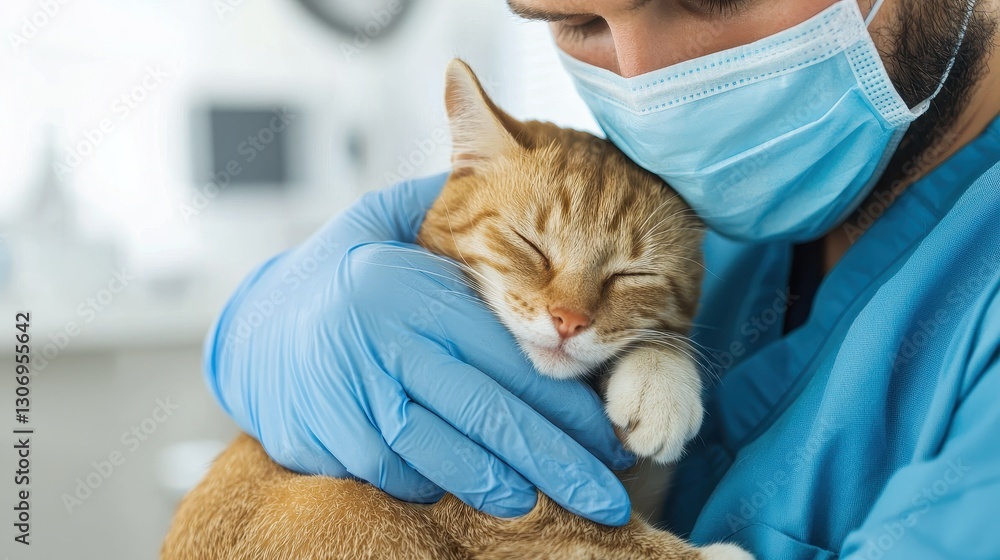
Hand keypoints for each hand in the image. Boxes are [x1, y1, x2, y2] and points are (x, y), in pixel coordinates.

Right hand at [203, 173, 635, 524]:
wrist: (251, 329)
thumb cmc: (341, 276)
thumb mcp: (388, 224)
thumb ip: (456, 207)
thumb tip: (531, 166)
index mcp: (410, 284)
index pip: (508, 353)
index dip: (567, 402)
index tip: (608, 433)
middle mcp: (382, 340)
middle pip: (491, 414)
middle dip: (560, 463)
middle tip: (606, 496)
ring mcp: (352, 396)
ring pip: (451, 456)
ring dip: (510, 487)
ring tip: (554, 502)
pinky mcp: (330, 441)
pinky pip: (403, 475)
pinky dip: (444, 486)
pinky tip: (477, 487)